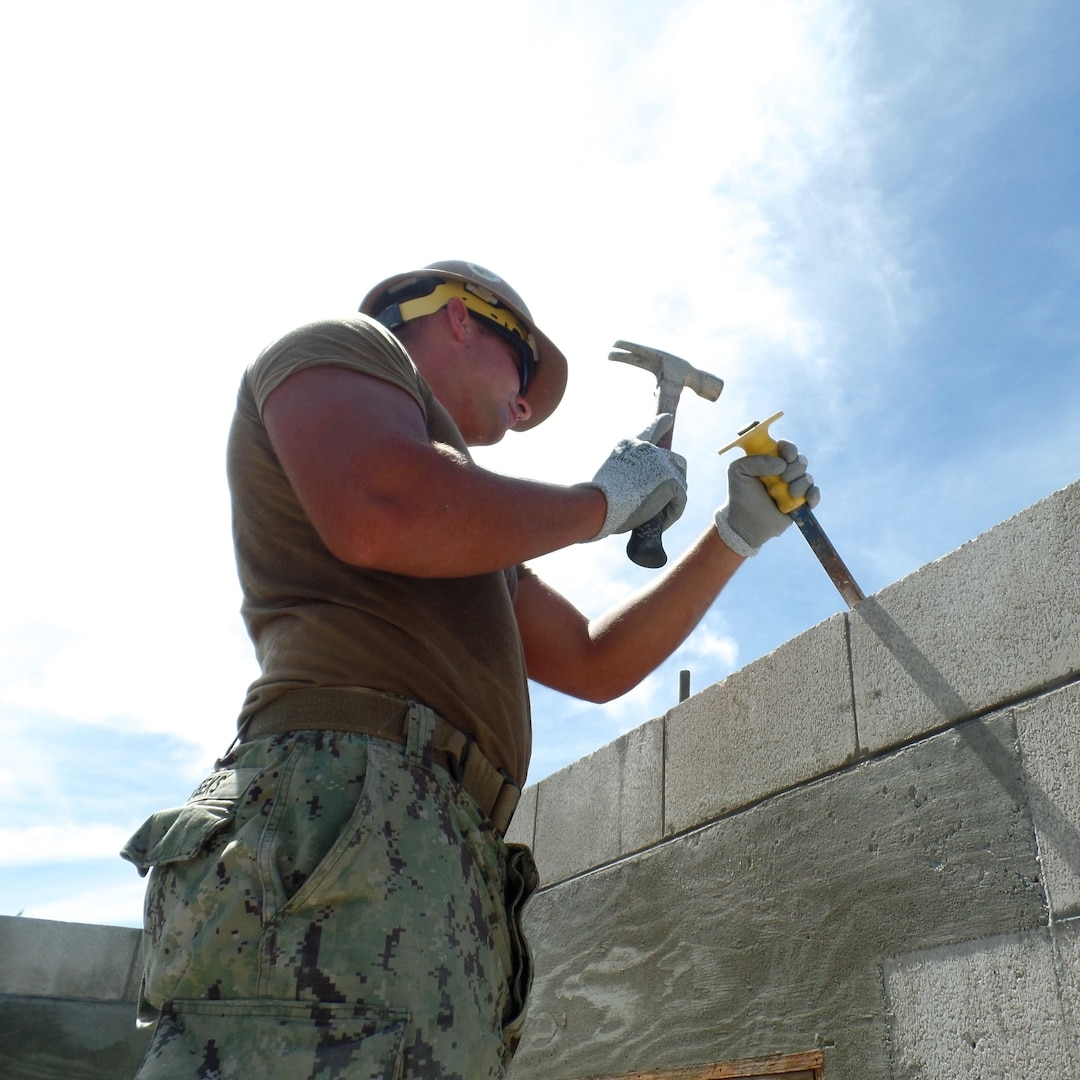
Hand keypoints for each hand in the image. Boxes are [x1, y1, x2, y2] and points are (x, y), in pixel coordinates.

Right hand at [586, 414, 687, 540]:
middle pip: (675, 460)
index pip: (651, 431)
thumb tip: (634, 494)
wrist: (597, 505)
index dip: (660, 424)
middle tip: (671, 497)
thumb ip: (626, 477)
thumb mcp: (609, 480)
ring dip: (672, 500)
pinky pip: (680, 501)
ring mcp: (662, 462)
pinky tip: (659, 521)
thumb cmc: (595, 500)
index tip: (668, 418)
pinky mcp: (672, 480)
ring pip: (680, 483)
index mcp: (629, 445)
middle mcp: (648, 448)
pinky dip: (672, 513)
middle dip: (676, 478)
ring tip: (655, 516)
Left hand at [714, 440, 819, 556]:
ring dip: (801, 483)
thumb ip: (756, 460)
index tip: (786, 458)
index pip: (786, 448)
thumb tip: (782, 464)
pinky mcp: (800, 503)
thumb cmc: (740, 495)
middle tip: (783, 478)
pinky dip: (814, 495)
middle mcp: (783, 473)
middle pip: (800, 461)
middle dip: (795, 468)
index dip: (789, 450)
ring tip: (790, 493)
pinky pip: (814, 494)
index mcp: (770, 461)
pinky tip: (806, 499)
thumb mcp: (737, 470)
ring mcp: (793, 487)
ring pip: (808, 477)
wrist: (745, 523)